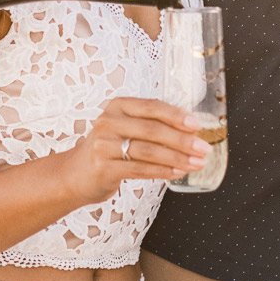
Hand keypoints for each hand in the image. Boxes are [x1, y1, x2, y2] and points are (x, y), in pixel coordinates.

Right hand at [65, 97, 209, 203]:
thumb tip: (191, 130)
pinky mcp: (103, 167)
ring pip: (148, 151)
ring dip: (177, 158)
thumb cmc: (108, 150)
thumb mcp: (124, 129)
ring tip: (196, 163)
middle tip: (203, 148)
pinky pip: (140, 169)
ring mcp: (104, 145)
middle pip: (152, 129)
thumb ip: (151, 125)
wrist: (76, 174)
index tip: (197, 124)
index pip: (151, 106)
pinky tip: (177, 173)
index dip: (176, 115)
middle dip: (182, 140)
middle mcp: (108, 122)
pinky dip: (162, 172)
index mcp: (117, 106)